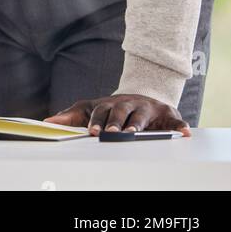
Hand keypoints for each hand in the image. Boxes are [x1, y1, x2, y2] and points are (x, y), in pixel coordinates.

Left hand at [44, 94, 189, 136]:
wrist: (144, 97)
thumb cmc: (113, 108)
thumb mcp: (90, 110)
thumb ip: (70, 116)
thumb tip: (46, 121)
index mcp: (109, 103)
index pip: (100, 111)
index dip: (96, 121)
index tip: (92, 132)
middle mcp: (128, 103)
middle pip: (120, 111)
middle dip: (115, 122)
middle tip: (111, 134)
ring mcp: (147, 107)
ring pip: (142, 115)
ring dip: (138, 124)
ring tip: (134, 132)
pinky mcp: (167, 114)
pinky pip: (174, 120)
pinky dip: (179, 126)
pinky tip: (183, 133)